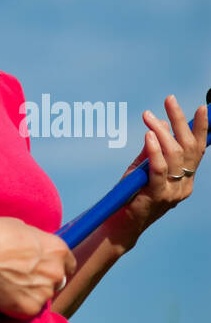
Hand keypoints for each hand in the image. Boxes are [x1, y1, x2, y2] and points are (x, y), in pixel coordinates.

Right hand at [0, 216, 76, 318]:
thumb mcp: (21, 228)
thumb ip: (34, 242)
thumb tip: (32, 248)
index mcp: (57, 249)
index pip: (69, 263)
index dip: (57, 265)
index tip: (46, 267)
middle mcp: (56, 272)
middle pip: (57, 281)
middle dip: (43, 280)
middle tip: (23, 276)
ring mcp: (44, 292)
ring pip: (41, 296)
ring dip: (30, 293)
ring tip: (8, 285)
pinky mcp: (30, 308)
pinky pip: (27, 308)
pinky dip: (17, 304)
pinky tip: (4, 294)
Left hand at [103, 95, 206, 252]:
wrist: (121, 223)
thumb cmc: (132, 192)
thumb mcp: (144, 166)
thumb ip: (153, 148)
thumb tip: (159, 124)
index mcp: (186, 177)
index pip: (198, 149)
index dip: (202, 129)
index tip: (202, 108)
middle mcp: (185, 184)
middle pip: (188, 147)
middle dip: (180, 121)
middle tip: (169, 100)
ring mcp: (174, 192)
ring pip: (174, 155)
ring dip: (161, 131)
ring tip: (148, 116)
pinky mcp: (158, 196)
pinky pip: (159, 169)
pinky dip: (154, 150)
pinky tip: (148, 135)